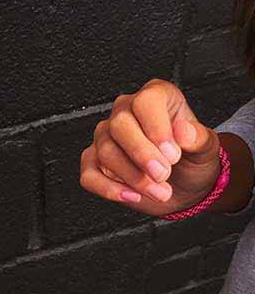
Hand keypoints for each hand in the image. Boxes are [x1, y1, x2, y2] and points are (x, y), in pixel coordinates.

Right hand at [81, 79, 220, 214]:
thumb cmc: (191, 160)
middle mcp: (125, 113)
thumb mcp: (206, 148)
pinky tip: (132, 195)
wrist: (183, 187)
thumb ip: (198, 137)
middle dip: (142, 155)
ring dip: (133, 177)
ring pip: (106, 152)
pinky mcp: (93, 163)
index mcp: (154, 98)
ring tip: (158, 190)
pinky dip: (109, 189)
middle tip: (163, 175)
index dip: (156, 129)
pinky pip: (89, 175)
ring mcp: (105, 138)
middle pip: (119, 126)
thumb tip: (182, 131)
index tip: (172, 154)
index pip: (145, 102)